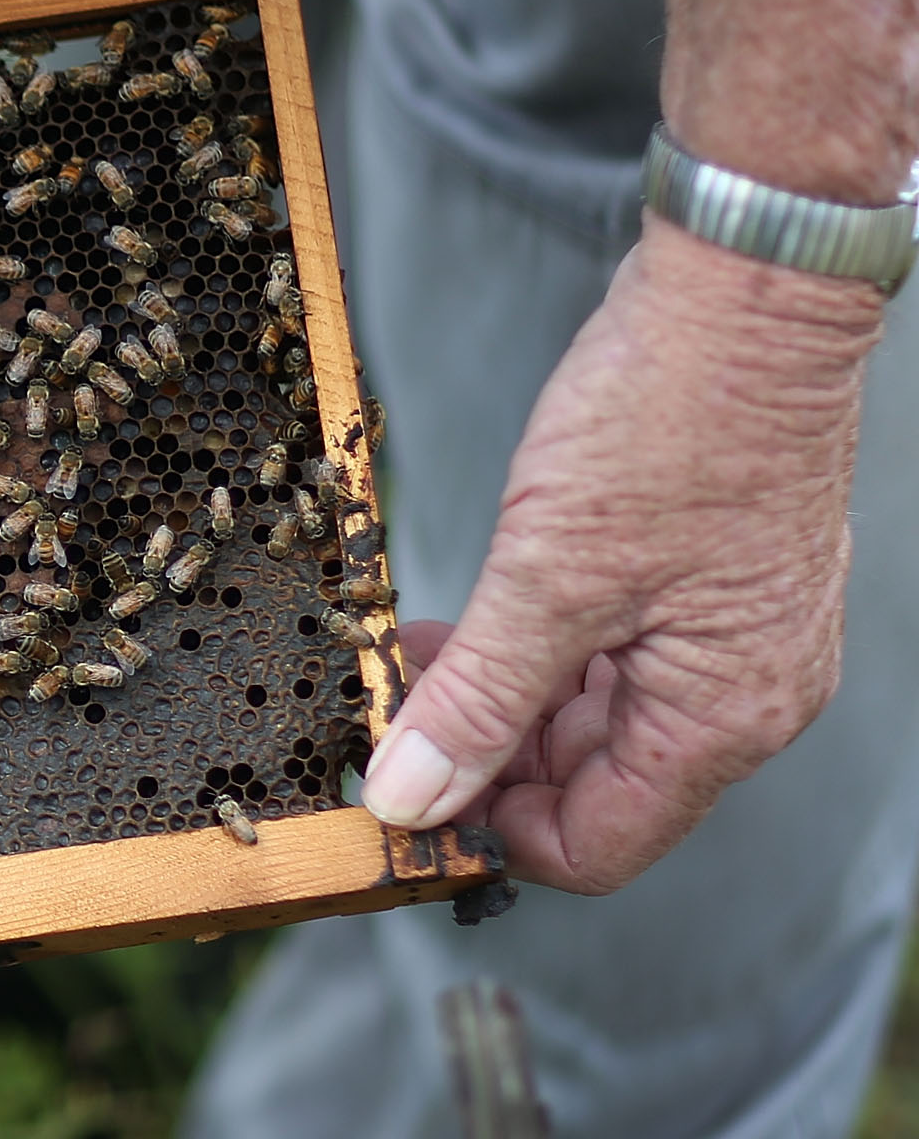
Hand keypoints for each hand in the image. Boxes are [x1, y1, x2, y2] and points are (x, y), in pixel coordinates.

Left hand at [359, 221, 883, 893]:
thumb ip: (479, 700)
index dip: (490, 834)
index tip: (401, 794)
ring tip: (414, 658)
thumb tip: (411, 796)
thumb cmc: (673, 418)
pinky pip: (606, 658)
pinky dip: (533, 652)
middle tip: (390, 710)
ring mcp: (729, 640)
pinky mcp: (703, 588)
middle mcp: (744, 695)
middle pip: (592, 788)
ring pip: (592, 721)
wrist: (748, 292)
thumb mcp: (547, 575)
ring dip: (499, 703)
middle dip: (484, 760)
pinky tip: (469, 621)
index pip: (596, 846)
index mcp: (723, 716)